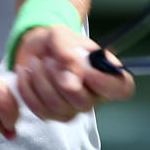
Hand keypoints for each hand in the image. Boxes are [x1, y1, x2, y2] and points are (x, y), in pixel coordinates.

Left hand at [14, 26, 134, 121]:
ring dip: (41, 80)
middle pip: (84, 102)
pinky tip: (27, 73)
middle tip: (50, 59)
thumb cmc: (56, 42)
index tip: (86, 71)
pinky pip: (39, 110)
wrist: (35, 49)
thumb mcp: (61, 34)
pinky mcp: (52, 115)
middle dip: (61, 78)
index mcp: (106, 74)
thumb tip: (73, 73)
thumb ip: (68, 50)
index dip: (106, 84)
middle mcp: (95, 96)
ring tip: (36, 62)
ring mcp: (73, 108)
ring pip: (58, 106)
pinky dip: (28, 89)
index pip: (122, 89)